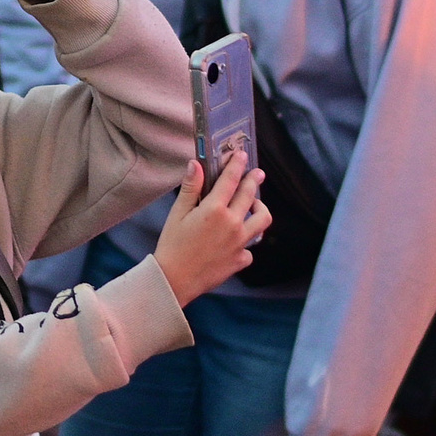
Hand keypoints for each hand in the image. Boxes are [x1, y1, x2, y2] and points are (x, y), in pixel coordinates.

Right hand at [153, 154, 267, 305]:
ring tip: (255, 205)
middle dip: (254, 180)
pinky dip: (246, 242)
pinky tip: (237, 241)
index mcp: (214, 210)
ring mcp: (239, 243)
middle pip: (250, 195)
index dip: (237, 164)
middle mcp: (232, 224)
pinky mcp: (240, 260)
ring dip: (260, 208)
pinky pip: (250, 247)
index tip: (241, 156)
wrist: (175, 280)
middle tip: (257, 173)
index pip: (231, 180)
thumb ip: (190, 188)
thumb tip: (195, 164)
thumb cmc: (172, 246)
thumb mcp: (177, 214)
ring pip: (262, 219)